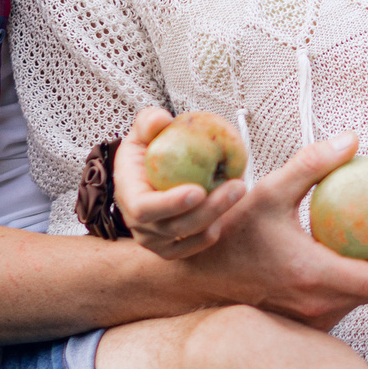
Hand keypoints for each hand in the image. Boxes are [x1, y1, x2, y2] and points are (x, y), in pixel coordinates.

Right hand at [113, 106, 252, 258]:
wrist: (150, 173)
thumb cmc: (149, 148)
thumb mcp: (145, 129)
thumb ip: (150, 121)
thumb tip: (161, 120)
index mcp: (128, 195)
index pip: (144, 208)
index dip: (170, 204)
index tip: (199, 190)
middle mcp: (138, 224)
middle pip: (173, 227)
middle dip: (208, 210)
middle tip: (236, 185)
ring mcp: (154, 240)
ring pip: (188, 238)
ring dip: (217, 216)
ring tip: (239, 189)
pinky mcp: (171, 248)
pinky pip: (195, 247)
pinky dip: (212, 232)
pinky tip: (228, 210)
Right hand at [179, 132, 367, 330]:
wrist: (196, 279)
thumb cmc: (229, 232)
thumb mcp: (269, 190)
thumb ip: (312, 164)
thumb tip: (352, 140)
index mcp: (314, 274)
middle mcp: (316, 304)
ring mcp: (309, 318)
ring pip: (361, 303)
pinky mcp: (301, 323)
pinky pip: (342, 307)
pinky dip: (354, 287)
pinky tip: (348, 260)